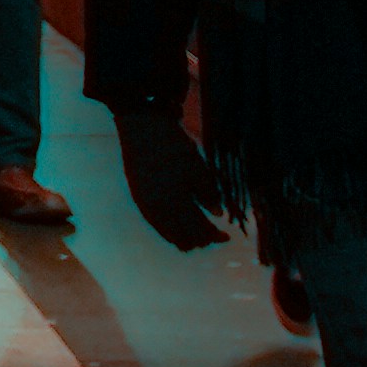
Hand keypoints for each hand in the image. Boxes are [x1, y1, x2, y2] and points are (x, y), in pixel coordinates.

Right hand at [115, 104, 237, 255]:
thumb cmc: (173, 145)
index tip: (227, 234)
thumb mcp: (198, 167)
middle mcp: (159, 210)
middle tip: (216, 230)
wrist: (141, 127)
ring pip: (170, 236)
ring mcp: (146, 206)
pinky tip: (183, 219)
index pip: (199, 233)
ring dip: (187, 235)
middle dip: (202, 238)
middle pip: (185, 240)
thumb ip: (209, 194)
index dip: (215, 236)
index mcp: (176, 202)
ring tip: (200, 226)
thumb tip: (219, 214)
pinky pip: (158, 226)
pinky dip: (172, 228)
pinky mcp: (139, 199)